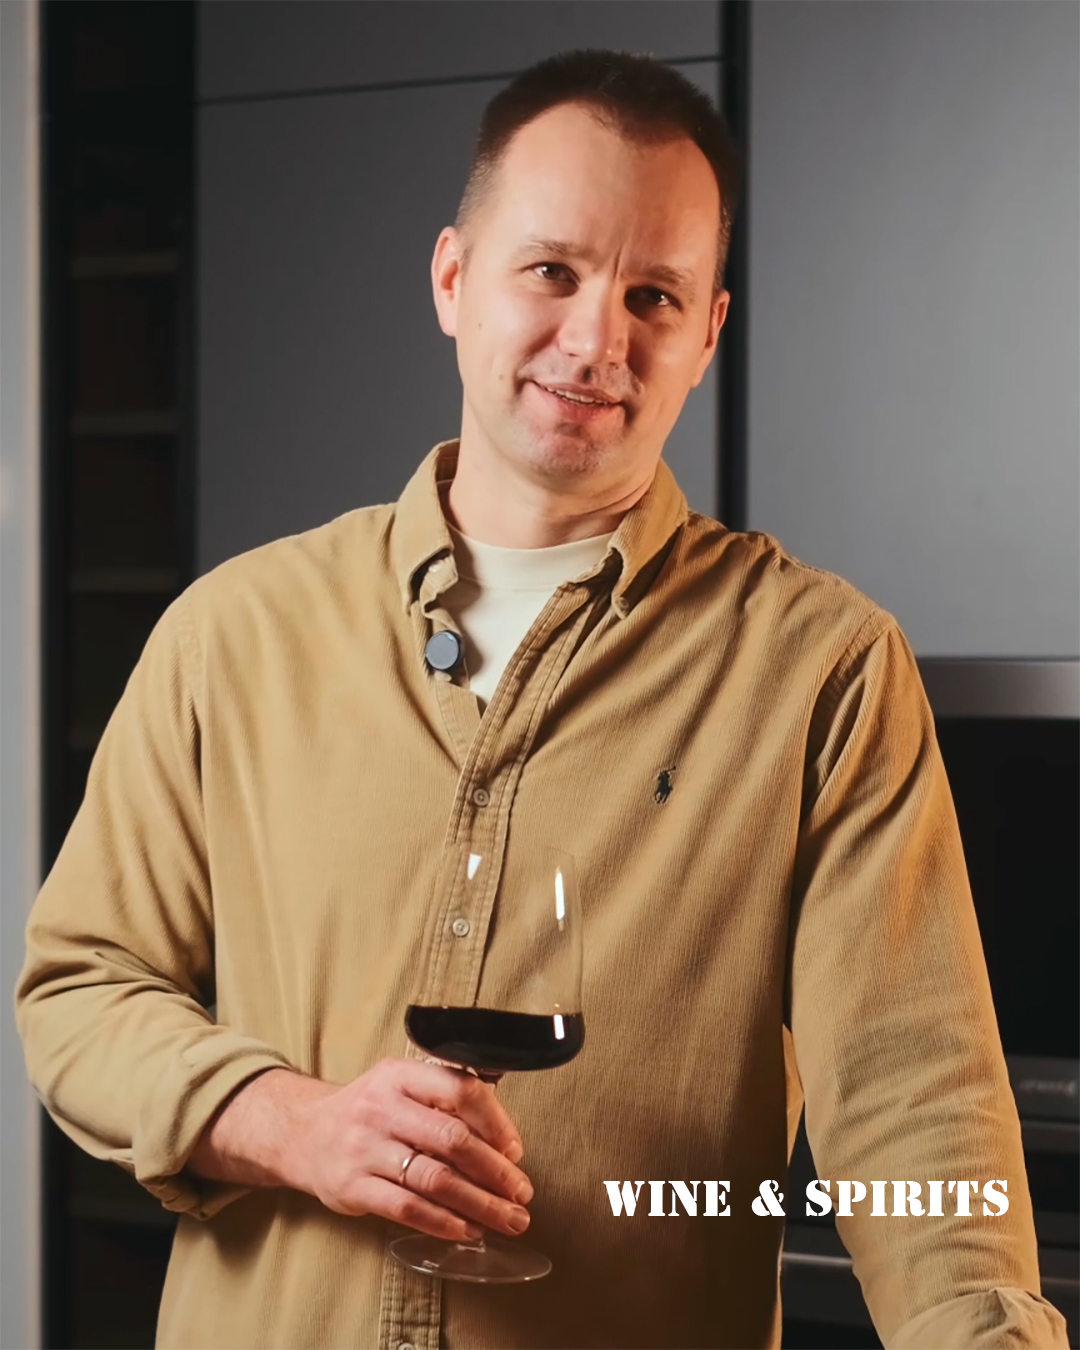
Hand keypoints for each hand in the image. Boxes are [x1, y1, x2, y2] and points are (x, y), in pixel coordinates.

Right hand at [190, 1060, 532, 1242]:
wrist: (303, 1134)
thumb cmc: (369, 1111)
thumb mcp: (401, 1086)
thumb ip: (445, 1100)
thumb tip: (505, 1140)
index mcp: (400, 1075)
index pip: (459, 1089)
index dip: (496, 1121)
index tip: (515, 1150)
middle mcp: (381, 1107)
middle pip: (452, 1139)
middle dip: (495, 1171)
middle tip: (522, 1194)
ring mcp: (363, 1148)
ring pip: (435, 1179)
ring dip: (479, 1204)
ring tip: (507, 1219)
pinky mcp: (352, 1187)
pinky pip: (407, 1208)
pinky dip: (443, 1222)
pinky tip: (467, 1230)